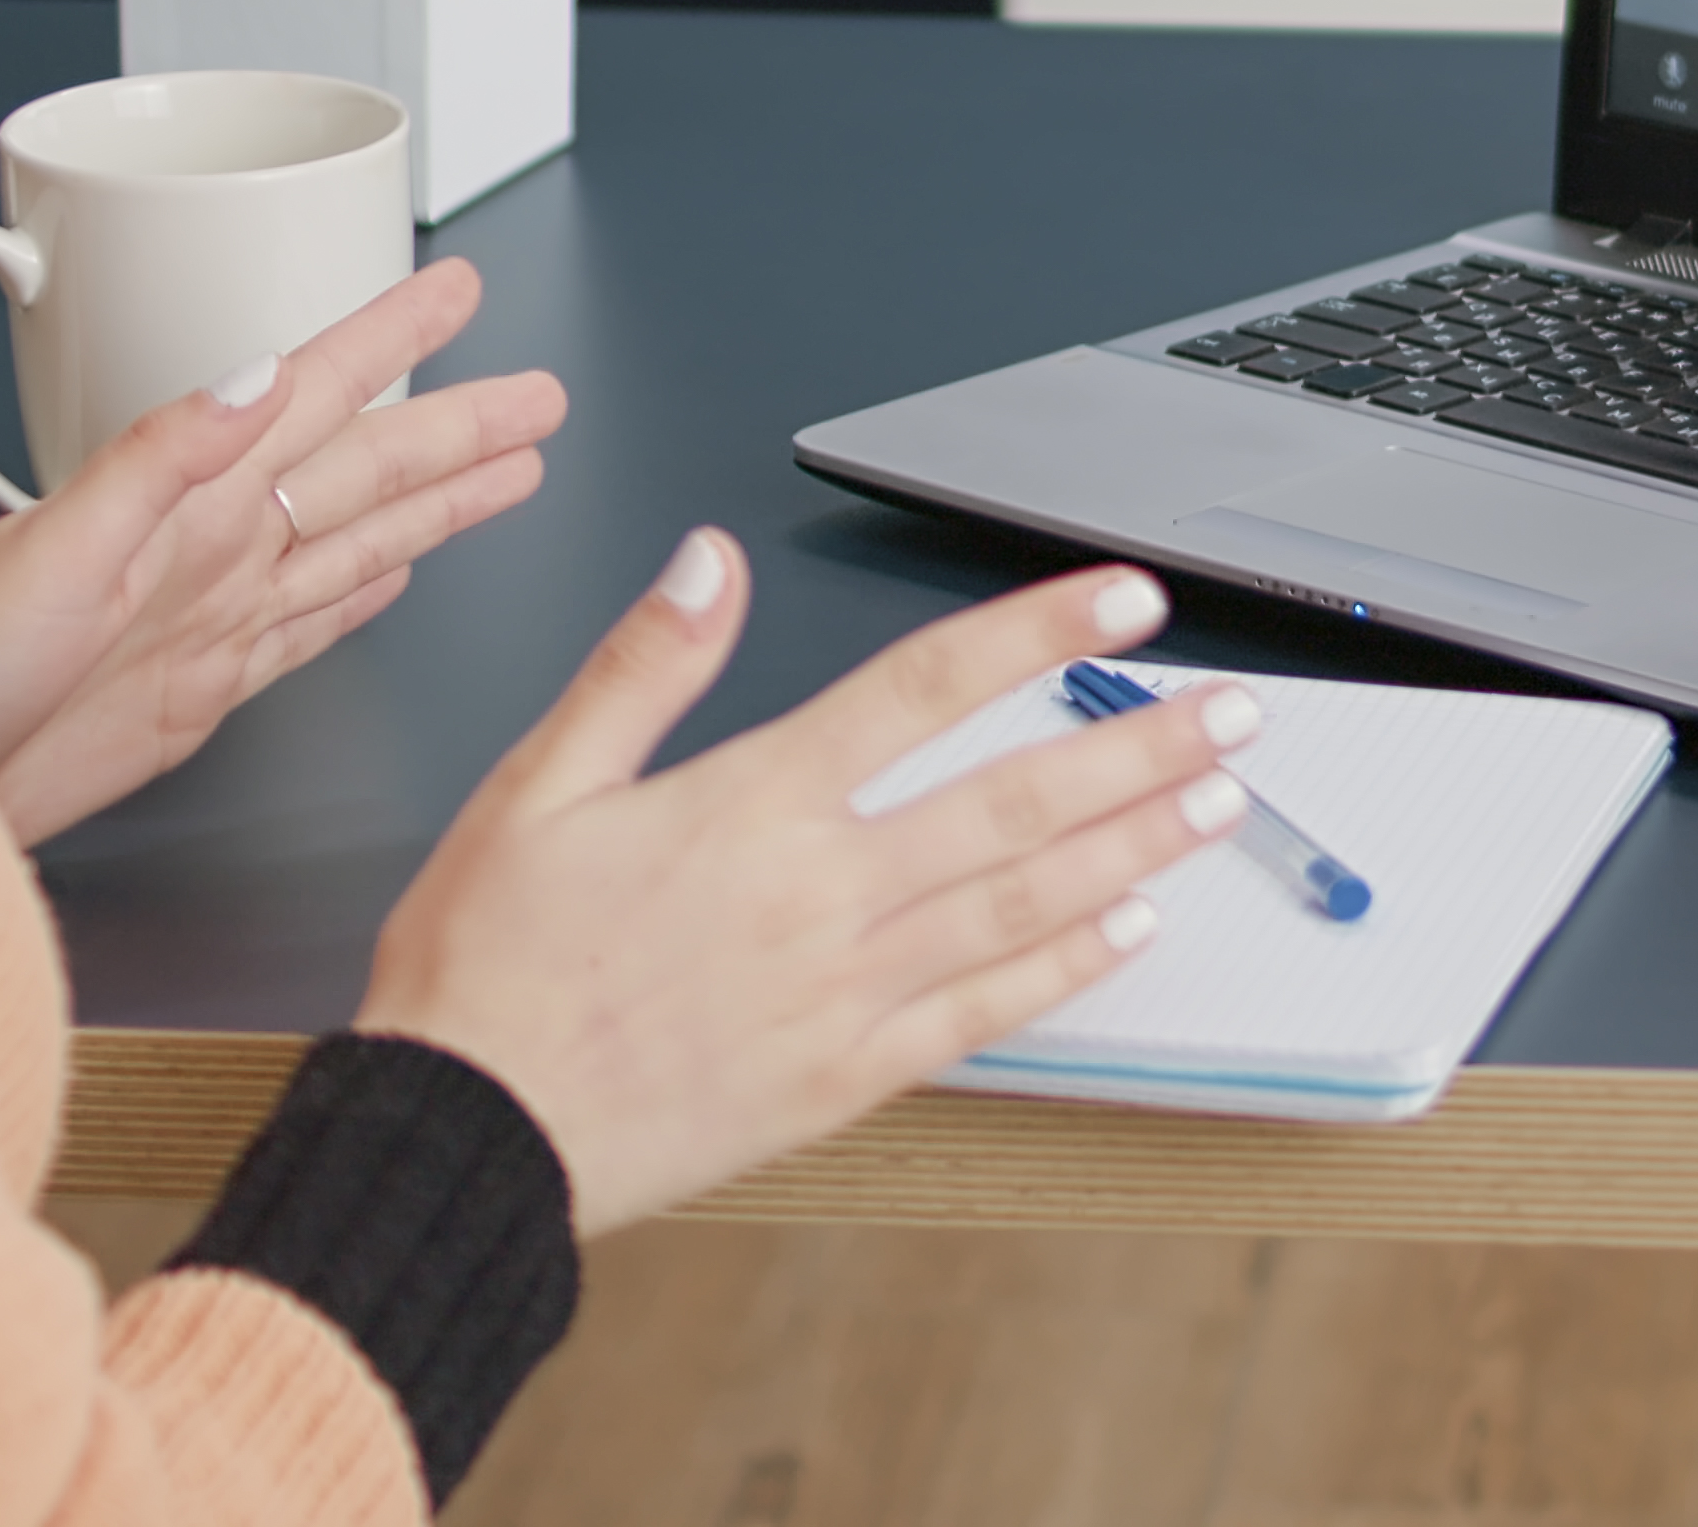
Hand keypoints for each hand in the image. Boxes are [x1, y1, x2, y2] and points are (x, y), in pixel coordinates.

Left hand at [0, 259, 565, 845]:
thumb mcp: (56, 546)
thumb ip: (161, 459)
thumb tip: (260, 378)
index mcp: (184, 497)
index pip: (313, 393)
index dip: (389, 337)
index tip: (457, 291)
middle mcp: (206, 547)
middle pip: (365, 468)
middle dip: (456, 425)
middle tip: (538, 393)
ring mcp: (209, 616)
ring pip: (356, 538)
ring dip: (434, 501)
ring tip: (510, 468)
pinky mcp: (200, 690)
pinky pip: (307, 625)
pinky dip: (361, 595)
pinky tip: (396, 575)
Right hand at [360, 539, 1256, 1238]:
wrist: (463, 1137)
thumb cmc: (484, 967)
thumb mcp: (534, 787)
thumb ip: (640, 669)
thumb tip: (706, 561)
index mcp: (749, 806)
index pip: (924, 688)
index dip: (1035, 632)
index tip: (1125, 597)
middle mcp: (820, 894)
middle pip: (1014, 798)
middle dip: (1139, 747)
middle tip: (1234, 710)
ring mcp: (843, 992)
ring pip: (1023, 900)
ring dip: (1134, 846)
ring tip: (1218, 801)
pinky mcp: (843, 1077)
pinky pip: (983, 1013)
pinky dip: (1064, 965)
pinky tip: (1128, 928)